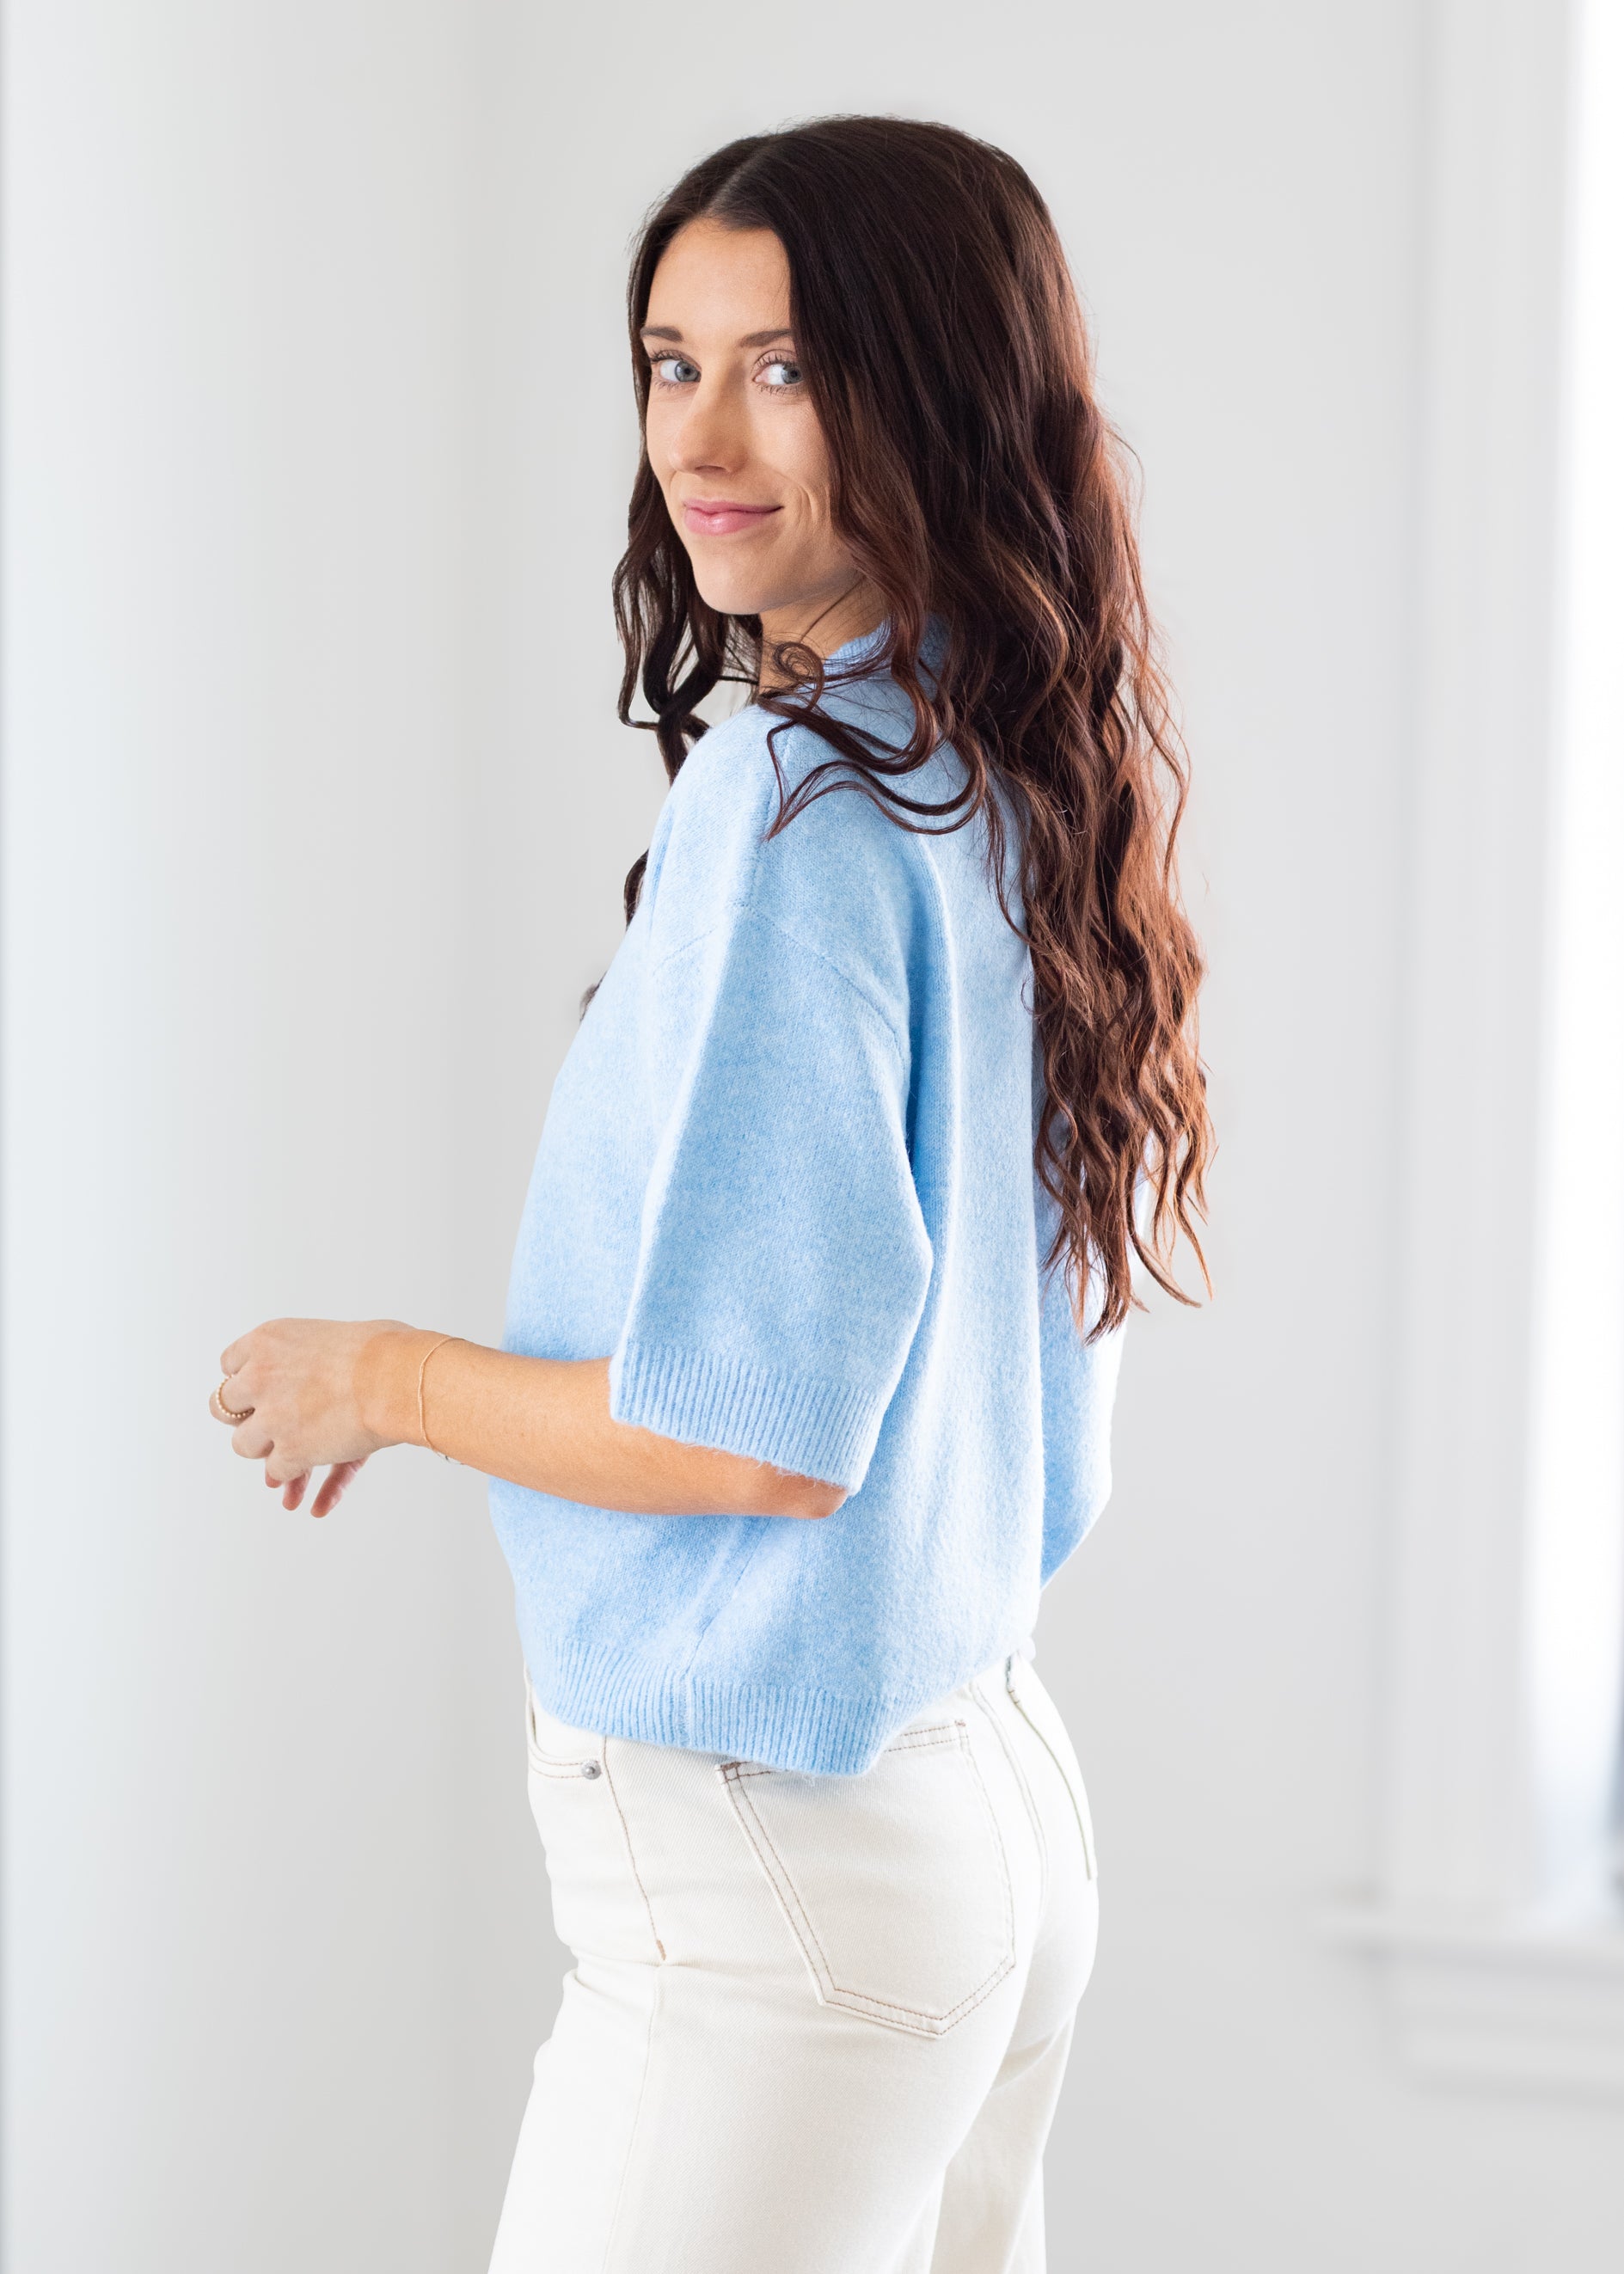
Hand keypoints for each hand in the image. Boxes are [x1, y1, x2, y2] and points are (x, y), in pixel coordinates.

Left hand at [210, 1317, 416, 1515]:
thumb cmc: (384, 1351)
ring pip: (243, 1445)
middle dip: (245, 1418)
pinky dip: (296, 1479)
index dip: (247, 1382)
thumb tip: (307, 1391)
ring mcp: (271, 1417)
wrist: (398, 1378)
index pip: (230, 1364)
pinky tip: (313, 1491)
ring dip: (265, 1450)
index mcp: (266, 1340)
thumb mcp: (328, 1337)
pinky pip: (278, 1471)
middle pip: (223, 1406)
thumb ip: (304, 1359)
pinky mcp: (289, 1452)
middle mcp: (258, 1377)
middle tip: (264, 1424)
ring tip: (289, 1453)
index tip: (262, 1391)